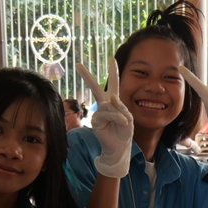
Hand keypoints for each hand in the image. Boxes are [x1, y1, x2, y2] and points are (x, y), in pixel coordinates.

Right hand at [77, 60, 132, 178]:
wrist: (119, 148)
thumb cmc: (125, 133)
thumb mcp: (129, 118)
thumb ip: (122, 107)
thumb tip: (112, 97)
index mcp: (114, 102)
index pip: (114, 84)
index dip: (113, 72)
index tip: (112, 59)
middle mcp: (105, 105)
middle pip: (96, 88)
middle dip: (87, 77)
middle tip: (78, 64)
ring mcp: (99, 112)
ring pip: (109, 106)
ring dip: (119, 114)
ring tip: (124, 123)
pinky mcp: (96, 120)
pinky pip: (107, 113)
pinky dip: (116, 118)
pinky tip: (121, 124)